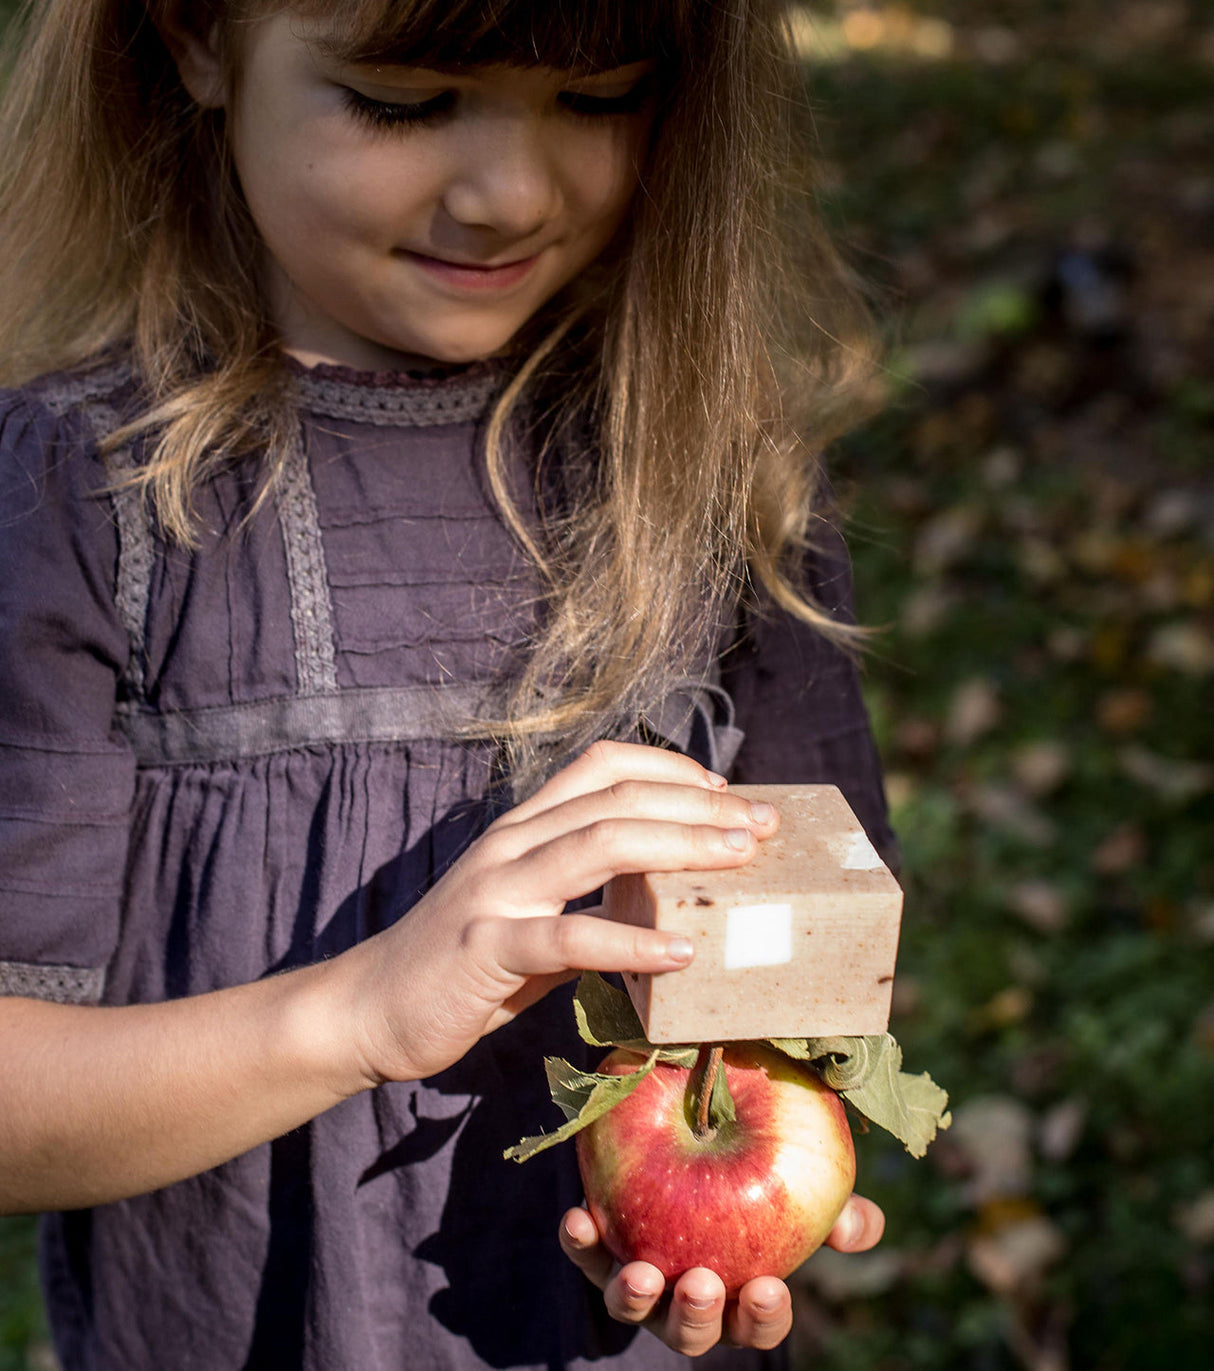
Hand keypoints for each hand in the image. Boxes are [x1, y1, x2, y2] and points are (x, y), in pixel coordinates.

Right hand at [340, 741, 779, 1085]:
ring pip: (598, 843)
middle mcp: (511, 843)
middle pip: (616, 799)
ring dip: (679, 846)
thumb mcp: (528, 915)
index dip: (668, 766)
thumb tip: (666, 910)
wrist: (370, 1007)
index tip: (725, 791)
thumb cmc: (461, 965)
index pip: (601, 765)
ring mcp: (496, 890)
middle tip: (762, 825)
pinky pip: (568, 936)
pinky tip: (680, 952)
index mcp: (522, 827)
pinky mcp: (486, 947)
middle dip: (698, 805)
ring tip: (740, 860)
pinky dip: (630, 940)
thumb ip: (584, 900)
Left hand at [559, 1194, 885, 1355]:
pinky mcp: (600, 1249)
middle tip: (703, 1285)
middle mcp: (688, 1297)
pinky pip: (586, 1254)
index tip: (767, 1289)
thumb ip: (834, 1209)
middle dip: (697, 1314)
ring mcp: (643, 1278)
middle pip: (692, 1329)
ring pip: (633, 1304)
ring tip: (646, 1273)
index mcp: (742, 1293)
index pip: (757, 1322)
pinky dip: (580, 1242)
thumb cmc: (759, 1179)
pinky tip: (578, 1218)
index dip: (763, 1314)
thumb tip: (859, 1227)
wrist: (692, 1139)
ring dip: (636, 1293)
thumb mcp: (800, 1191)